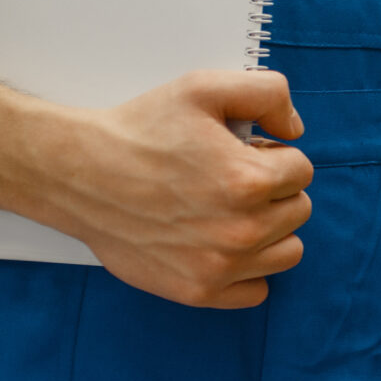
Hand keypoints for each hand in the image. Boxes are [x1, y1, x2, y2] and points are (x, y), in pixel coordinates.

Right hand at [32, 69, 312, 307]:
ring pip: (288, 252)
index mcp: (249, 180)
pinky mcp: (199, 292)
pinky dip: (247, 270)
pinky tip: (220, 243)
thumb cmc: (139, 131)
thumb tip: (296, 130)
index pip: (301, 169)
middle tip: (229, 178)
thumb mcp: (203, 88)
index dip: (272, 154)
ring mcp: (221, 267)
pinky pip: (258, 291)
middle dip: (274, 190)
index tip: (241, 152)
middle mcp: (241, 230)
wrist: (79, 175)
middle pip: (298, 210)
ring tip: (230, 210)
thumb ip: (267, 93)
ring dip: (270, 230)